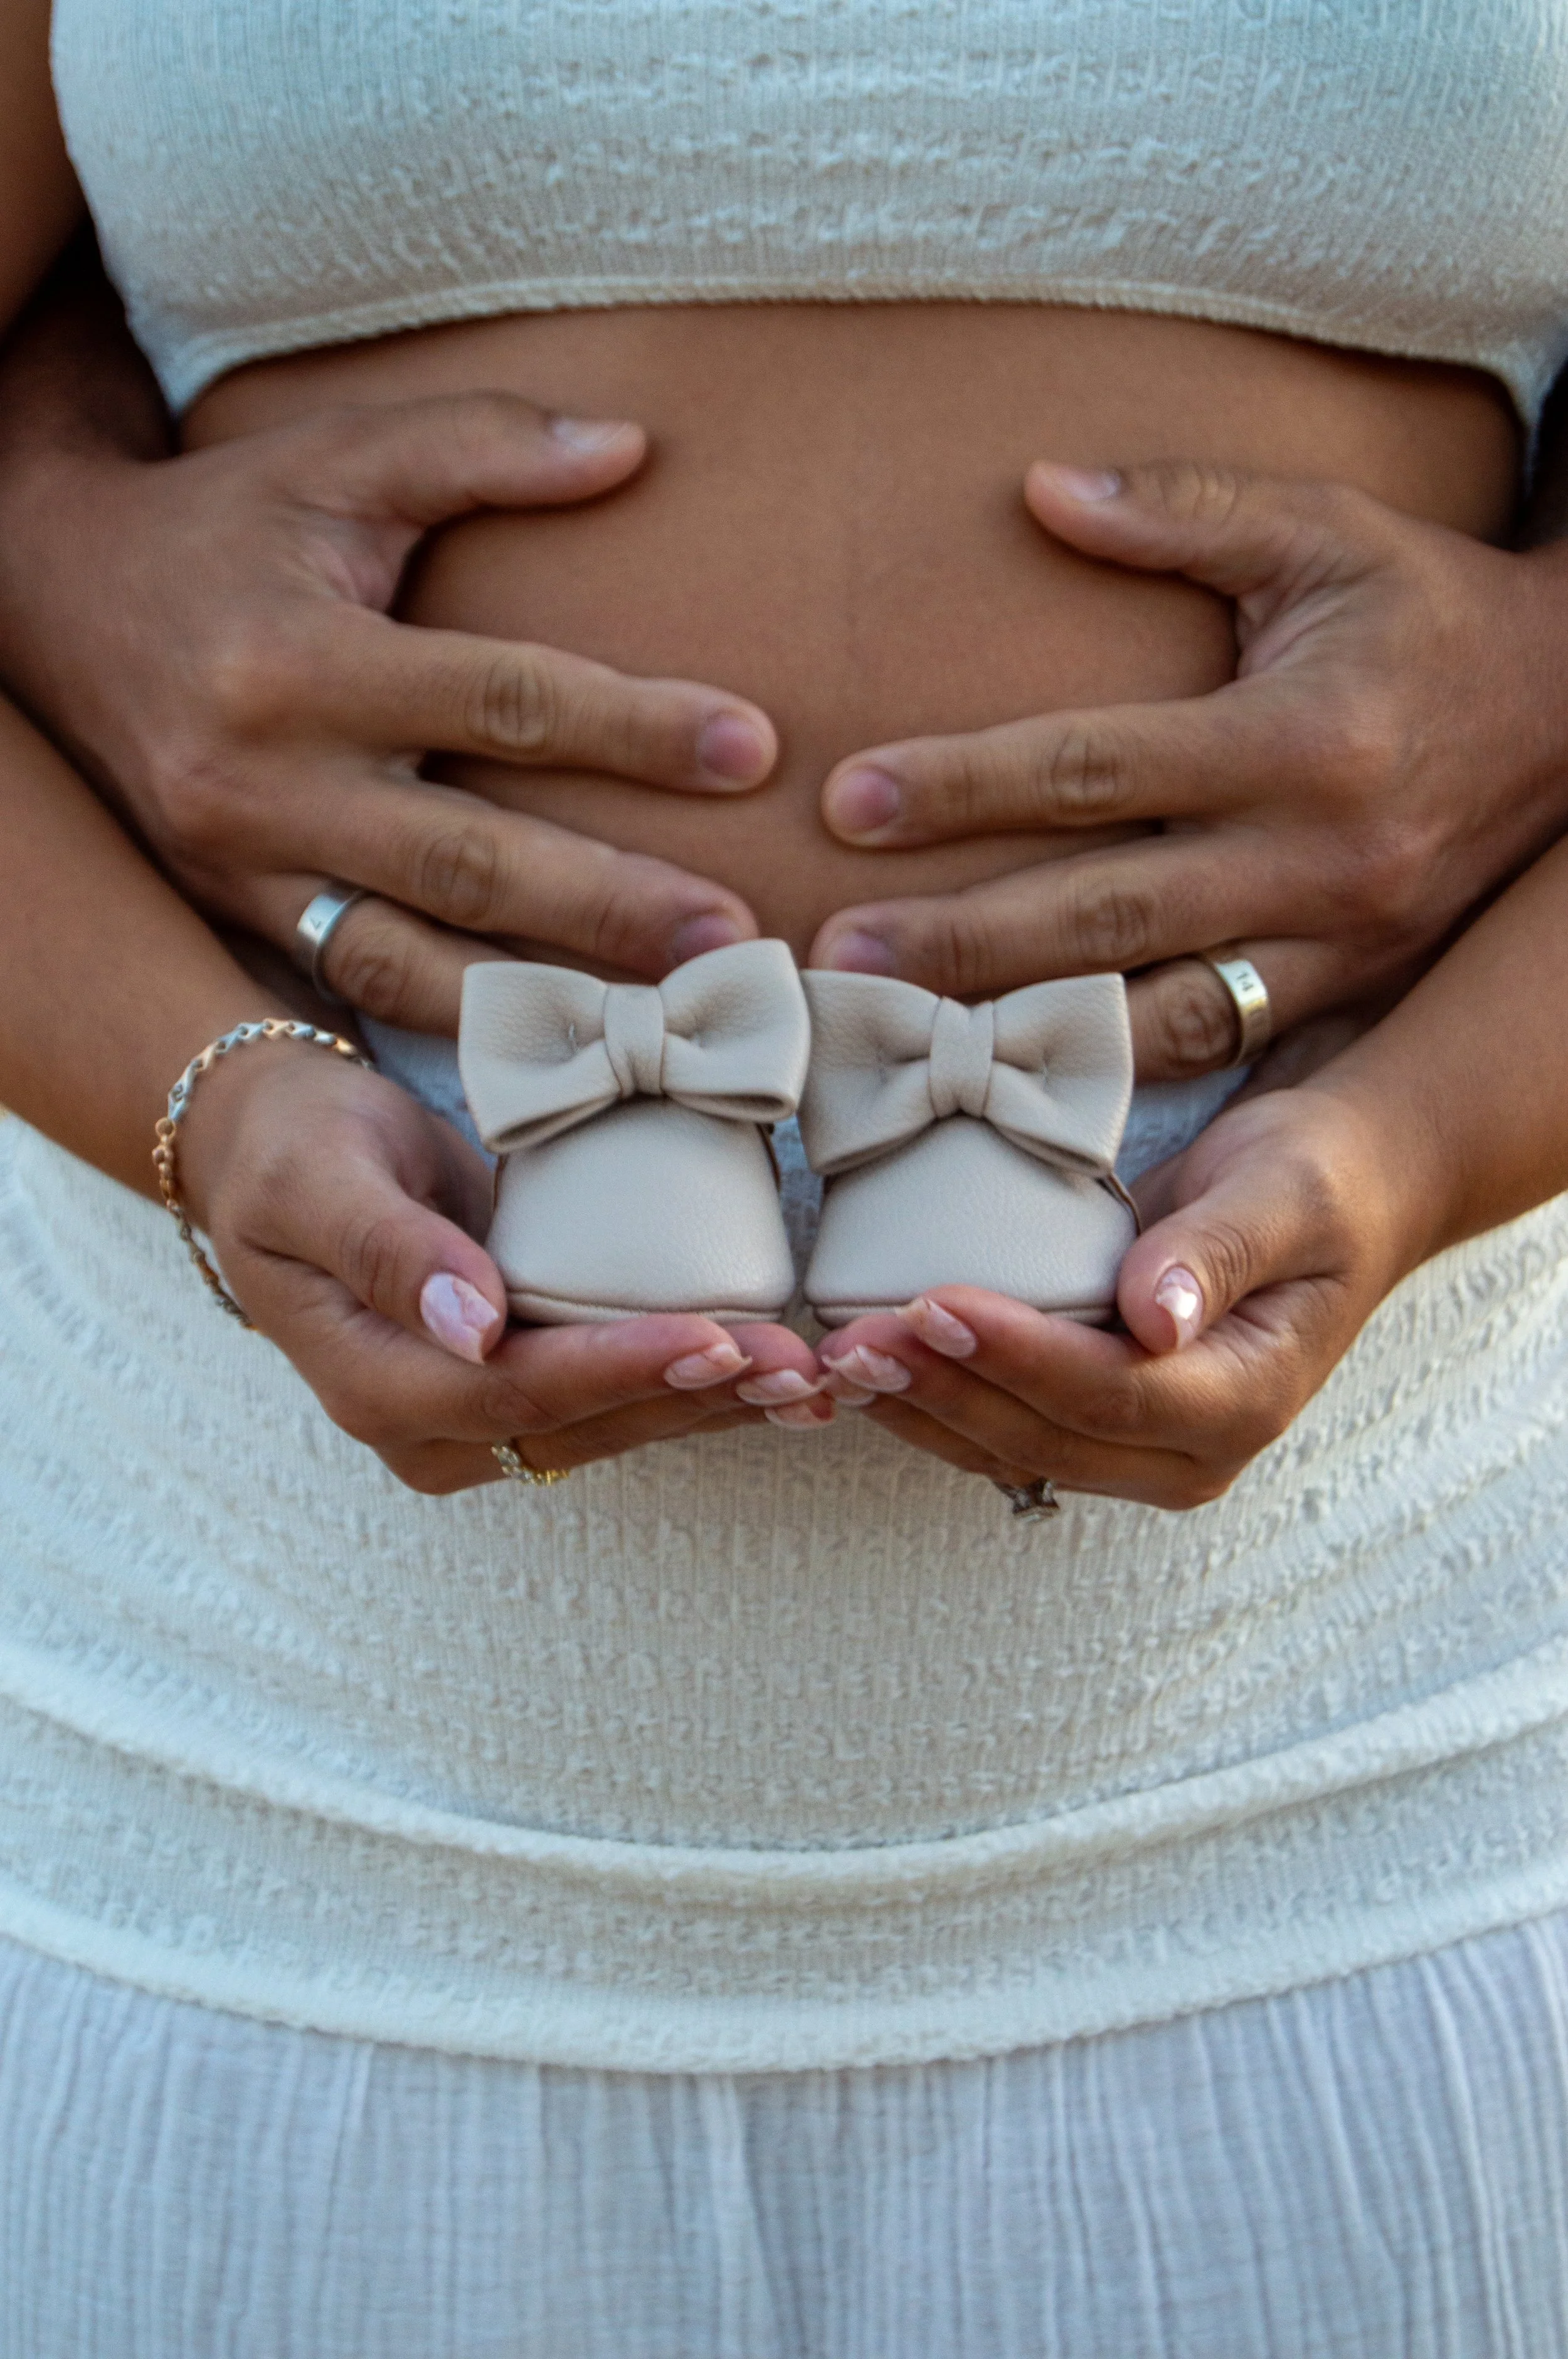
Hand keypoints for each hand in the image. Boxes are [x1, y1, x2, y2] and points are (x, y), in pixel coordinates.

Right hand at [0, 297, 777, 1027]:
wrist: (48, 603)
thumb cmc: (224, 524)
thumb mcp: (336, 458)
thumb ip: (479, 443)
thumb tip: (633, 447)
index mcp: (299, 660)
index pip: (499, 697)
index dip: (629, 727)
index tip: (750, 749)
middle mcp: (267, 781)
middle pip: (467, 857)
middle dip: (607, 904)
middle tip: (735, 938)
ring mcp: (248, 870)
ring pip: (411, 960)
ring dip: (543, 1003)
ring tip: (666, 1027)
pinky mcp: (242, 920)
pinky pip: (361, 990)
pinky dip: (460, 1025)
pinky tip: (558, 1051)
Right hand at [179, 1048, 829, 1492]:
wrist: (278, 1150)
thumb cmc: (289, 1149)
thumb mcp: (315, 1179)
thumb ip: (386, 1248)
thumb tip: (469, 1328)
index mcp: (373, 1386)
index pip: (515, 1394)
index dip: (617, 1370)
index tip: (712, 1338)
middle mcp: (432, 1424)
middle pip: (583, 1425)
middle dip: (697, 1397)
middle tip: (800, 1366)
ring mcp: (482, 1412)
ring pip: (617, 1423)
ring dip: (717, 1403)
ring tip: (817, 1376)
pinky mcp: (529, 1379)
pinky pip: (623, 1393)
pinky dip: (701, 1379)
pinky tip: (779, 1365)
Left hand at [809, 458, 1567, 1079]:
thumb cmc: (1432, 611)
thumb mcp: (1327, 532)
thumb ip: (1186, 509)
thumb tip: (1039, 488)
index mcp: (1299, 736)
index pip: (1095, 765)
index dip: (965, 787)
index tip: (848, 804)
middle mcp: (1316, 857)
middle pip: (1104, 915)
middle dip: (961, 944)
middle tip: (833, 962)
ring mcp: (1335, 943)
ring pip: (1156, 1016)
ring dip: (1025, 1039)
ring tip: (903, 1048)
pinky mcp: (1349, 993)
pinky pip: (1220, 1052)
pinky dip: (1123, 1078)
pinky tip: (1026, 1088)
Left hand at [814, 1073, 1416, 1509]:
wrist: (1334, 1199)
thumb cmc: (1316, 1182)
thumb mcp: (1287, 1192)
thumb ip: (1220, 1250)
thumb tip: (1158, 1318)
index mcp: (1244, 1401)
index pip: (1109, 1394)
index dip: (1016, 1355)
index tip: (933, 1304)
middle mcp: (1189, 1450)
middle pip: (1043, 1435)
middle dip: (941, 1389)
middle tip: (850, 1339)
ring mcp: (1140, 1449)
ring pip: (1008, 1447)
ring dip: (920, 1405)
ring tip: (836, 1356)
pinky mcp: (1095, 1424)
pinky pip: (1001, 1430)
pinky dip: (933, 1398)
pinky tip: (868, 1364)